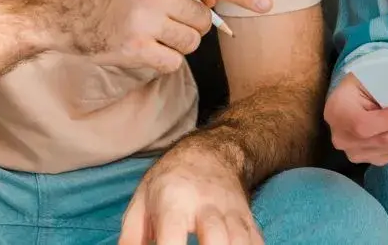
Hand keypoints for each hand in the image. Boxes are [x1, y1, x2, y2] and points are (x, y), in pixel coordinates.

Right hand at [39, 0, 271, 72]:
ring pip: (190, 43)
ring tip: (152, 32)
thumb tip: (216, 3)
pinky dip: (164, 61)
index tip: (268, 1)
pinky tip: (144, 49)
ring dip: (178, 43)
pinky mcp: (134, 49)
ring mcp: (143, 21)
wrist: (60, 9)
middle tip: (168, 19)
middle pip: (202, 20)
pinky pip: (173, 62)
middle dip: (193, 24)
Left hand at [120, 145, 257, 244]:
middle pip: (216, 237)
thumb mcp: (142, 199)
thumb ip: (131, 235)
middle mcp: (206, 205)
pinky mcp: (248, 218)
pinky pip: (256, 241)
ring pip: (241, 240)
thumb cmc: (171, 180)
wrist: (212, 152)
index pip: (172, 234)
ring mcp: (231, 212)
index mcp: (174, 201)